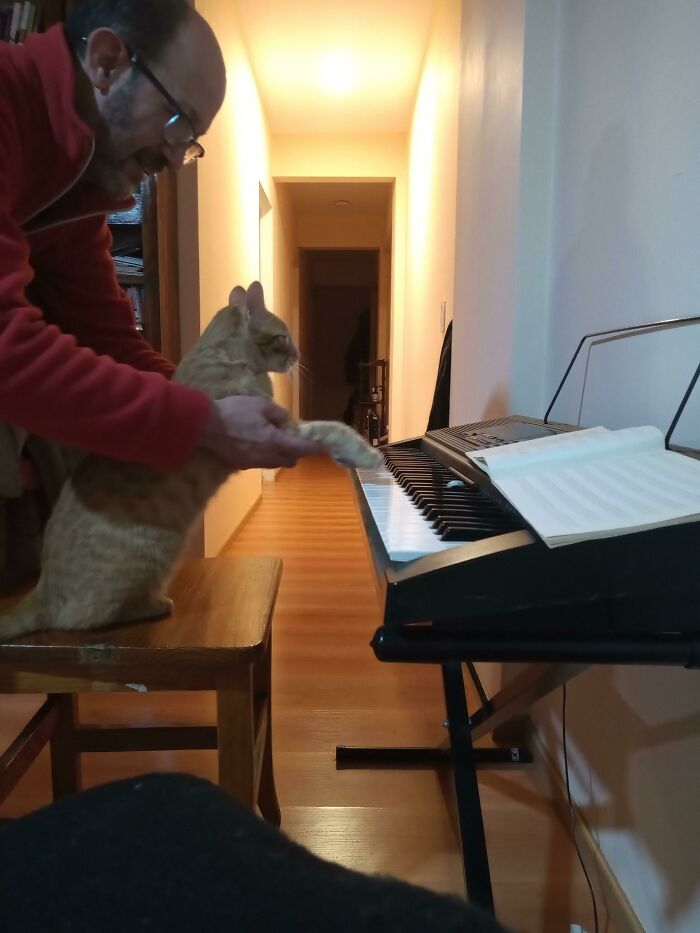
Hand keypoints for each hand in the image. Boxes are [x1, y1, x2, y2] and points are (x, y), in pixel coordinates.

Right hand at [198, 396, 318, 468]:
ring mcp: (253, 463)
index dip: (313, 447)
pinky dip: (265, 455)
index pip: (301, 449)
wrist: (205, 426)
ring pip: (276, 463)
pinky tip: (257, 443)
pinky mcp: (242, 465)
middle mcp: (266, 456)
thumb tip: (287, 422)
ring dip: (280, 454)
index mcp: (274, 442)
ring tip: (272, 439)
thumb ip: (279, 414)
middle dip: (296, 452)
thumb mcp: (261, 404)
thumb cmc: (234, 411)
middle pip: (291, 461)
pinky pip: (261, 463)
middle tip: (291, 437)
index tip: (321, 444)